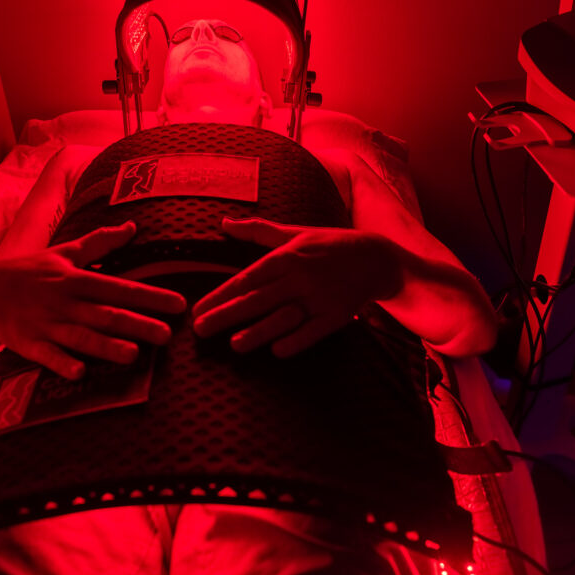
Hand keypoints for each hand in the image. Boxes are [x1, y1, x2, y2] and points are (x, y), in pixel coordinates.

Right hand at [0, 221, 186, 377]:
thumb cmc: (30, 271)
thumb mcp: (64, 252)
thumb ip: (100, 243)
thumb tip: (132, 227)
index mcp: (76, 278)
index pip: (120, 288)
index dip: (151, 297)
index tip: (179, 305)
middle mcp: (65, 302)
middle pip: (106, 315)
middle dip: (137, 324)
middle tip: (167, 335)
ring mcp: (46, 324)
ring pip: (81, 337)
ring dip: (106, 347)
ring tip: (133, 355)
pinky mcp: (28, 344)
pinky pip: (47, 356)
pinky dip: (61, 363)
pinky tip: (79, 373)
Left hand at [191, 217, 400, 357]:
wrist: (376, 257)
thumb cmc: (329, 245)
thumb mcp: (294, 233)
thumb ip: (257, 230)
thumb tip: (224, 223)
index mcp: (286, 256)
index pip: (246, 279)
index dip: (220, 295)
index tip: (198, 310)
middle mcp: (300, 276)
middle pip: (258, 299)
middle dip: (227, 315)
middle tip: (200, 330)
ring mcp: (319, 297)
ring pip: (284, 317)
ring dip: (259, 331)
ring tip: (234, 345)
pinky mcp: (337, 315)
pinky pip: (315, 331)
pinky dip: (297, 340)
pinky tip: (277, 351)